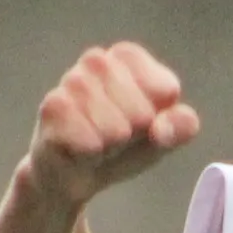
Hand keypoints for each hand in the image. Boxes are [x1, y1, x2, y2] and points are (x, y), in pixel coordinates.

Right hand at [22, 44, 200, 210]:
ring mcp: (71, 80)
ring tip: (97, 144)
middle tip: (116, 138)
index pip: (165, 91)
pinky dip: (90, 156)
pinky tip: (78, 150)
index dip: (157, 118)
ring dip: (110, 148)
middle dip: (133, 136)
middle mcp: (98, 60)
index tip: (143, 124)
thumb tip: (163, 129)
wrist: (72, 174)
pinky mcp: (52, 107)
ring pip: (115, 130)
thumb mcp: (162, 138)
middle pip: (141, 113)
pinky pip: (90, 143)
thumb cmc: (120, 147)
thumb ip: (181, 127)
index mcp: (129, 57)